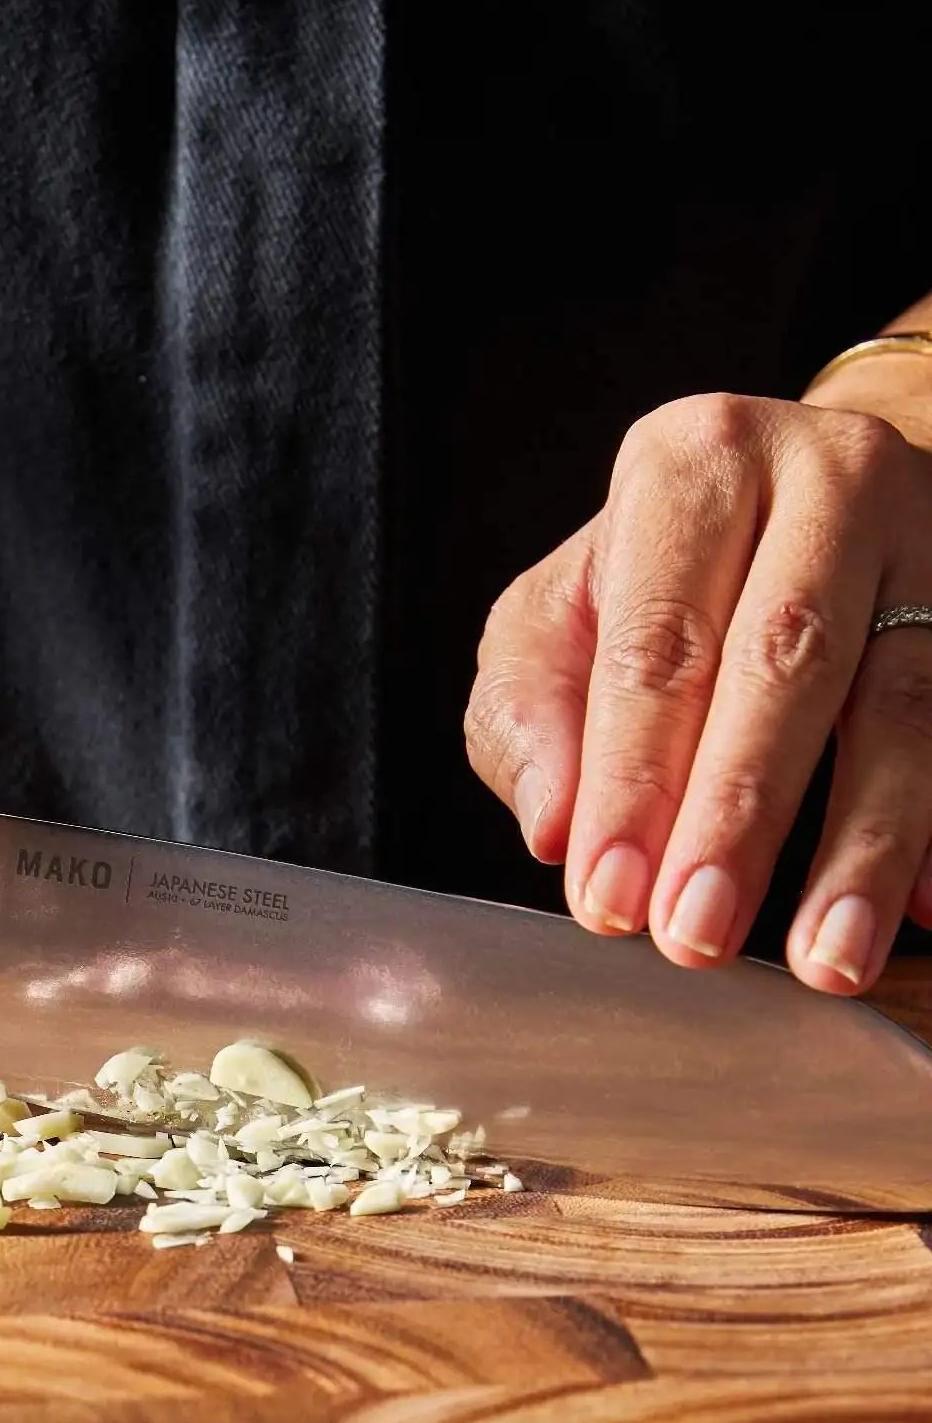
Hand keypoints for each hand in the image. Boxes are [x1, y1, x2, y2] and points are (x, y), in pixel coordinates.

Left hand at [466, 391, 931, 992]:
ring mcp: (931, 536)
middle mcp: (829, 477)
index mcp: (697, 462)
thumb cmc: (654, 577)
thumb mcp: (553, 619)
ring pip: (907, 702)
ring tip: (827, 960)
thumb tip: (558, 829)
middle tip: (698, 935)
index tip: (611, 897)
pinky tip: (927, 913)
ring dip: (866, 847)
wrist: (805, 494)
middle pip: (787, 660)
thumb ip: (531, 718)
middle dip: (740, 815)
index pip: (659, 640)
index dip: (633, 777)